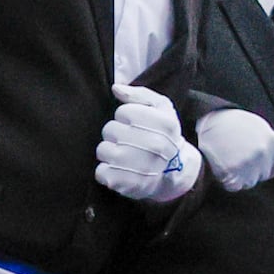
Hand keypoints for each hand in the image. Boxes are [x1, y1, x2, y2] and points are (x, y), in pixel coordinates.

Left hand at [95, 86, 201, 204]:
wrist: (172, 172)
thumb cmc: (162, 135)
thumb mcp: (161, 109)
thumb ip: (139, 94)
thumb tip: (116, 88)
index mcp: (165, 123)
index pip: (123, 112)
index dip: (125, 116)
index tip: (135, 124)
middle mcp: (156, 145)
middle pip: (110, 129)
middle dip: (116, 133)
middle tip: (128, 140)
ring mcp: (141, 167)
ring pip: (102, 150)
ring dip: (109, 151)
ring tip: (123, 155)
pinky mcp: (128, 184)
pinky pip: (101, 172)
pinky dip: (106, 171)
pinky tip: (120, 170)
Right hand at [195, 111, 273, 193]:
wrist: (210, 121)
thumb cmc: (235, 123)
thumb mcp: (260, 128)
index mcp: (271, 141)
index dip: (266, 164)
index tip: (256, 161)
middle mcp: (262, 153)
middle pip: (263, 174)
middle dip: (253, 170)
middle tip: (239, 157)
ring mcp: (247, 164)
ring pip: (250, 182)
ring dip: (241, 176)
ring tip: (230, 160)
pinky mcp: (232, 173)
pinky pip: (234, 186)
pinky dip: (228, 181)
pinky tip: (223, 167)